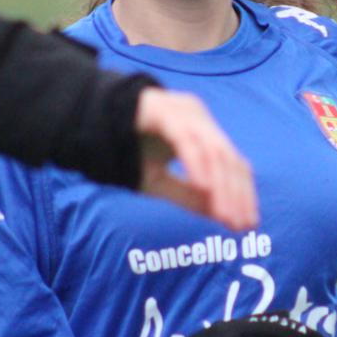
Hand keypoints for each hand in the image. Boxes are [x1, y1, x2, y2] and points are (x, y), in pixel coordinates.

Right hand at [134, 88, 257, 230]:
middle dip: (237, 195)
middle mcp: (198, 118)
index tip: (248, 225)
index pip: (234, 163)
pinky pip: (186, 140)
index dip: (244, 194)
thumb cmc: (128, 150)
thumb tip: (220, 217)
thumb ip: (188, 196)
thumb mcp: (159, 181)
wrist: (89, 123)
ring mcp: (182, 111)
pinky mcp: (163, 111)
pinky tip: (204, 189)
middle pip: (229, 158)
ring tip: (224, 216)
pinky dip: (197, 165)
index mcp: (203, 130)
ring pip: (213, 151)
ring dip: (221, 187)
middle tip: (240, 225)